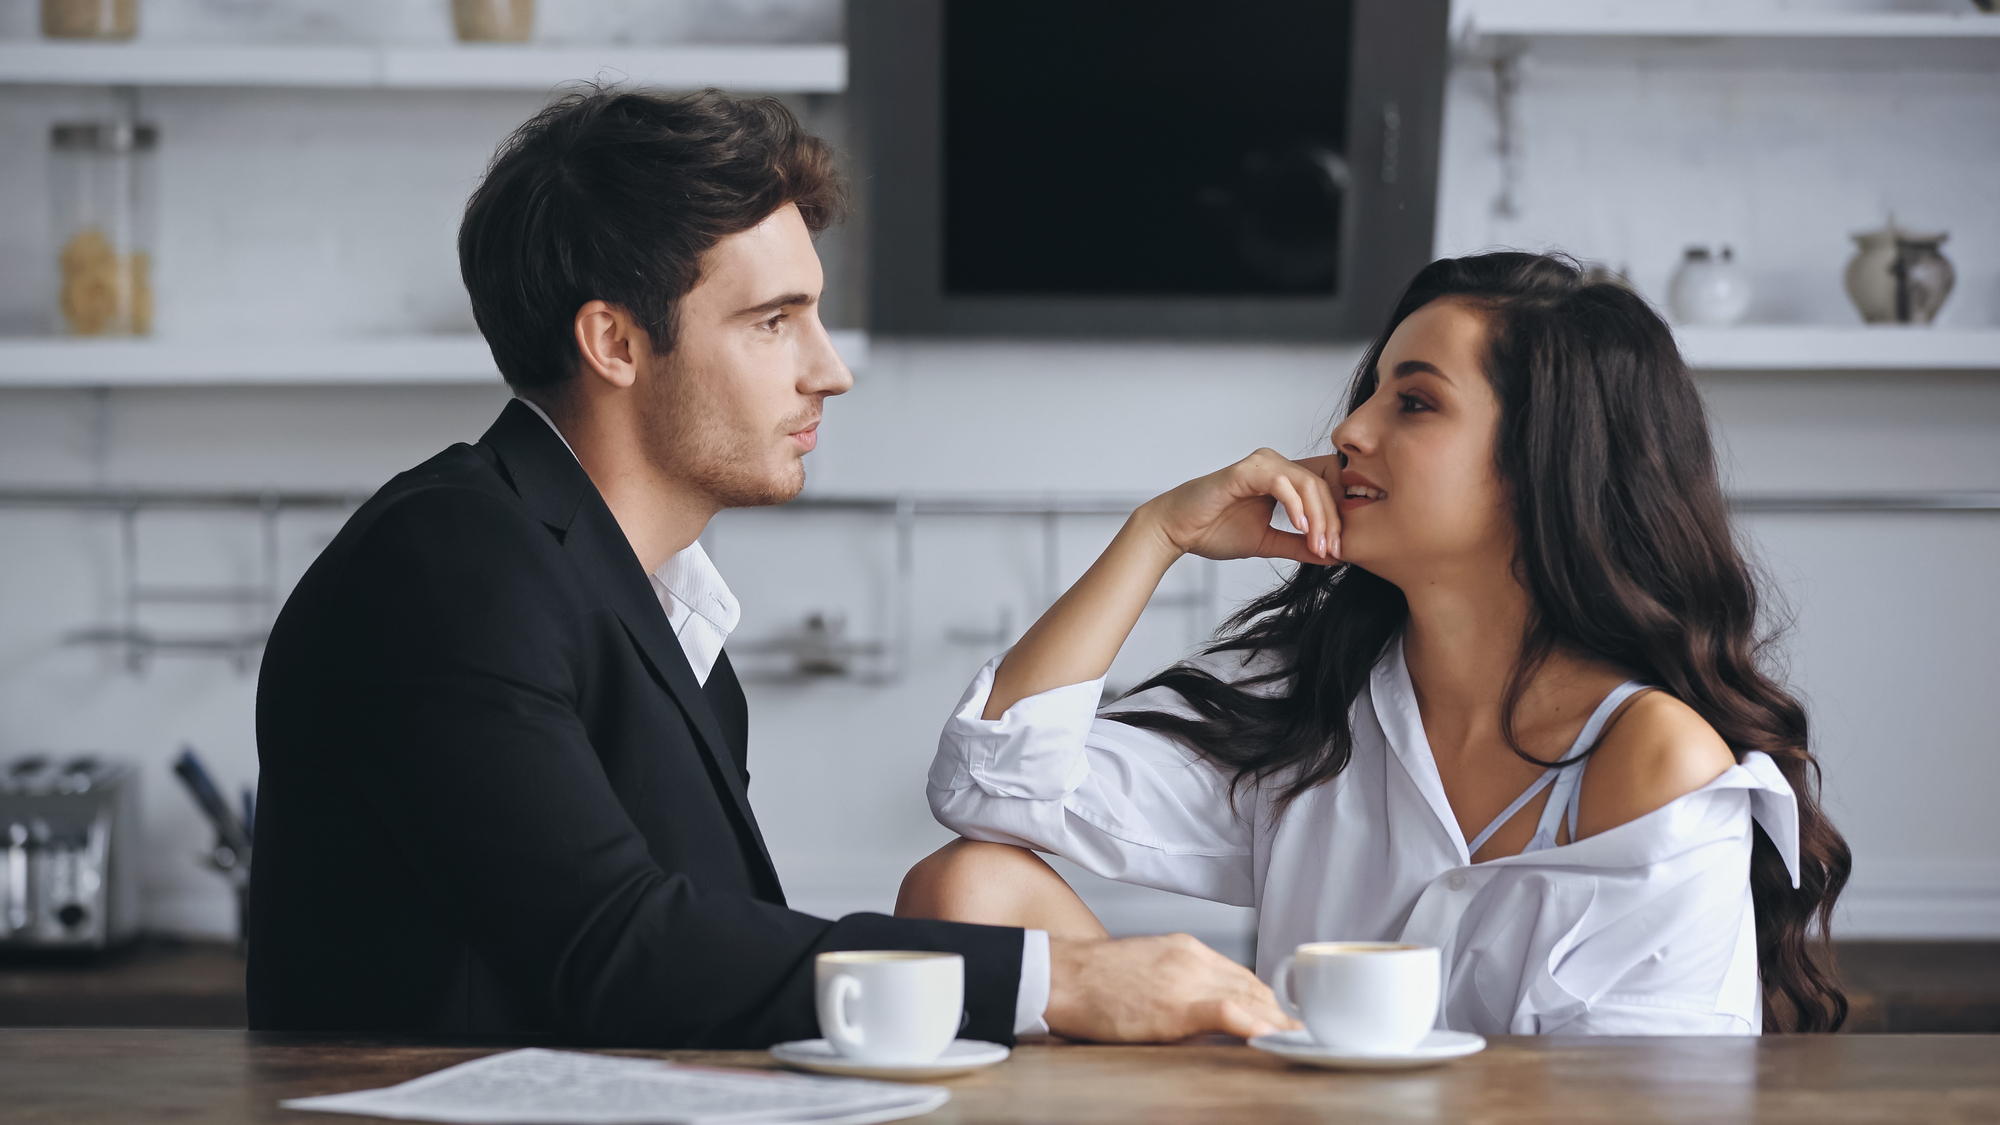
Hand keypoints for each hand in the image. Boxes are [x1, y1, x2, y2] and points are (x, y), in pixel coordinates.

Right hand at [1043, 933, 1298, 1041]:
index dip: (1267, 999)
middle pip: (1251, 987)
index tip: (1283, 1017)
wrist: (1060, 976)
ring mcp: (1186, 980)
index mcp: (1186, 949)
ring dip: (1276, 1021)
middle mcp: (1192, 959)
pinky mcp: (1175, 1005)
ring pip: (1247, 998)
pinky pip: (1225, 1012)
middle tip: (1300, 1033)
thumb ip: (1178, 978)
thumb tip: (1205, 1002)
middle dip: (1278, 1012)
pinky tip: (1270, 1035)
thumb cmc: (1093, 980)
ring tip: (1298, 1039)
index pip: (1241, 975)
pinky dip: (1252, 1023)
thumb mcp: (1146, 966)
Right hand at [1133, 450, 1340, 565]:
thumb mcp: (1268, 542)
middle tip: (1334, 551)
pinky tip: (1300, 527)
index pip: (1325, 488)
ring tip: (1319, 545)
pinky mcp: (1246, 471)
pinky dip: (1296, 505)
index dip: (1337, 516)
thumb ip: (1299, 545)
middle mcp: (1275, 465)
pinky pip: (1282, 483)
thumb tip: (1334, 557)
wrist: (1178, 530)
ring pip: (1307, 483)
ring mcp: (1261, 464)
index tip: (1339, 550)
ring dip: (1318, 516)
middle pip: (1322, 485)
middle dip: (1332, 521)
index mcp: (1282, 478)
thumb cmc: (1214, 530)